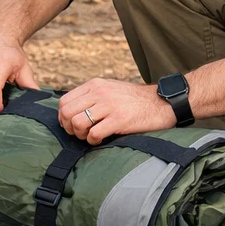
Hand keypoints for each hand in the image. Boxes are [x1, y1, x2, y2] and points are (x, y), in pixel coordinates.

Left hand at [58, 79, 176, 143]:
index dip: (63, 118)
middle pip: (67, 113)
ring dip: (81, 135)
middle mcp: (100, 92)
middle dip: (70, 128)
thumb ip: (92, 95)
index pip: (65, 101)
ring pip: (78, 123)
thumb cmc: (134, 100)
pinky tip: (101, 140)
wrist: (161, 103)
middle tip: (80, 134)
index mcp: (95, 84)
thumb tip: (71, 111)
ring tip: (91, 137)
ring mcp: (109, 105)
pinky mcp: (119, 120)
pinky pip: (94, 134)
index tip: (71, 126)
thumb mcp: (110, 88)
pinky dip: (93, 141)